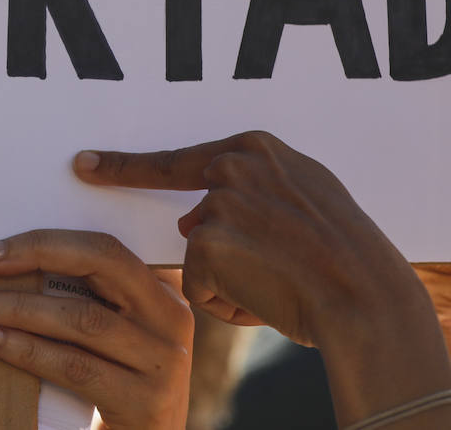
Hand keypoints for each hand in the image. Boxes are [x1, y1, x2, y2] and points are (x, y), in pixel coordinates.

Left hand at [0, 229, 191, 429]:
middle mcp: (171, 318)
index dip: (49, 240)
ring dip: (21, 308)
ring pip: (83, 318)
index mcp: (163, 292)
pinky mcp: (146, 401)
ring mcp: (164, 360)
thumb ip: (86, 300)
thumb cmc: (115, 385)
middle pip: (104, 263)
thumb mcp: (113, 336)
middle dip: (38, 255)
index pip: (105, 247)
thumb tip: (11, 268)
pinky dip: (29, 352)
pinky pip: (76, 367)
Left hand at [74, 130, 423, 347]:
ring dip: (232, 279)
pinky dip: (228, 303)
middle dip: (176, 224)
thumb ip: (254, 194)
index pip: (180, 157)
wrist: (363, 293)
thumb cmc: (347, 256)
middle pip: (186, 208)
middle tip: (96, 181)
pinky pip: (200, 286)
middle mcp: (232, 165)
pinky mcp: (208, 242)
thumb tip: (191, 216)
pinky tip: (267, 300)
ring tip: (282, 283)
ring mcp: (218, 201)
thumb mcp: (307, 200)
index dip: (130, 166)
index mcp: (256, 148)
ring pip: (201, 255)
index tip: (87, 163)